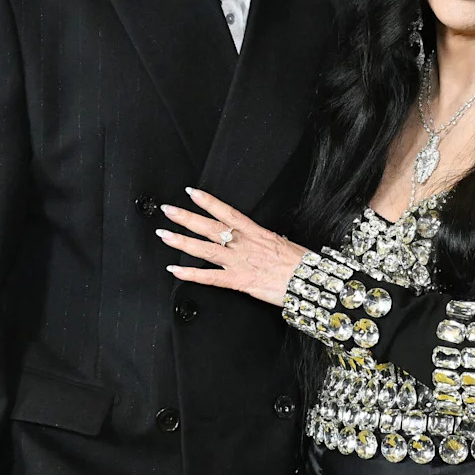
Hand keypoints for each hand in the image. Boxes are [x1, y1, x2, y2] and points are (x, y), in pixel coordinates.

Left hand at [157, 188, 306, 306]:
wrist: (310, 281)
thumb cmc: (301, 264)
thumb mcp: (283, 243)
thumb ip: (266, 241)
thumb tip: (261, 238)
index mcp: (255, 233)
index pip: (227, 212)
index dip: (208, 202)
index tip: (192, 193)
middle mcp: (244, 244)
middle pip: (210, 227)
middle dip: (187, 218)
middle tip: (168, 210)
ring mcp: (239, 262)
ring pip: (205, 249)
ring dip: (182, 242)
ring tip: (164, 235)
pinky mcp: (239, 280)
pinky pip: (210, 277)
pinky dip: (191, 274)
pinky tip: (176, 271)